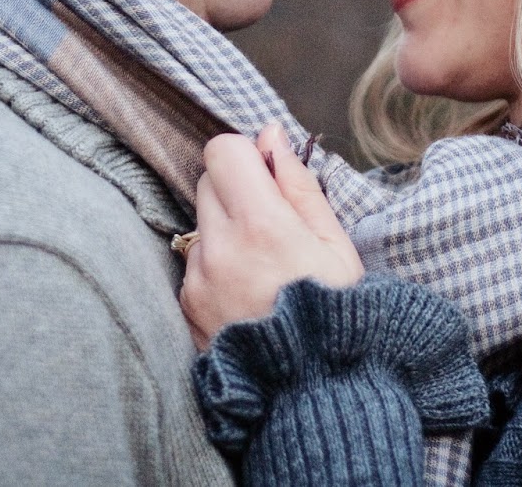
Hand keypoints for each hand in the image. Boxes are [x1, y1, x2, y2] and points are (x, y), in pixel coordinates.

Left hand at [179, 124, 363, 349]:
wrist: (309, 386)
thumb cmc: (334, 310)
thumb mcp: (333, 242)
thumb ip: (298, 183)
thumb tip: (271, 134)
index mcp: (262, 224)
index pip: (223, 150)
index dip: (247, 156)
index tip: (268, 177)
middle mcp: (220, 247)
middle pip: (208, 181)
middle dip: (236, 190)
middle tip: (270, 223)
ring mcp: (198, 277)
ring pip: (200, 222)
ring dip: (225, 230)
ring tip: (262, 266)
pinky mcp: (186, 303)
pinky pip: (194, 262)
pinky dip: (216, 266)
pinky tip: (247, 291)